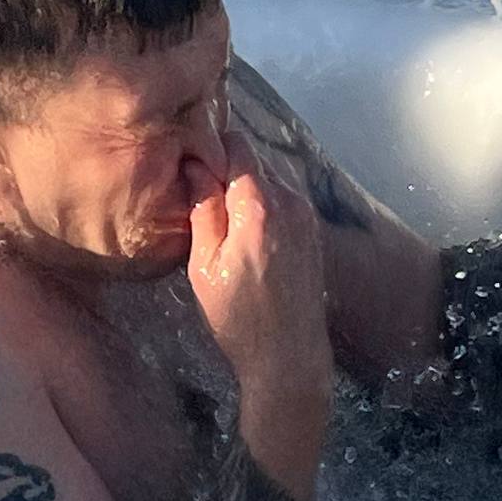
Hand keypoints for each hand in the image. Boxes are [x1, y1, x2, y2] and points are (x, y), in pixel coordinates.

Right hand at [185, 132, 332, 397]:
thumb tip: (195, 165)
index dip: (210, 146)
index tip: (189, 163)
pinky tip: (243, 233)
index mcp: (260, 206)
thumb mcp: (204, 265)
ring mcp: (306, 215)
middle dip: (225, 167)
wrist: (289, 356)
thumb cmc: (238, 317)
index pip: (237, 145)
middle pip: (254, 159)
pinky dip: (261, 203)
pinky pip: (282, 198)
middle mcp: (290, 201)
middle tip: (198, 193)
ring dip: (244, 187)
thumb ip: (203, 209)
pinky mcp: (312, 230)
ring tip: (218, 217)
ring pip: (269, 177)